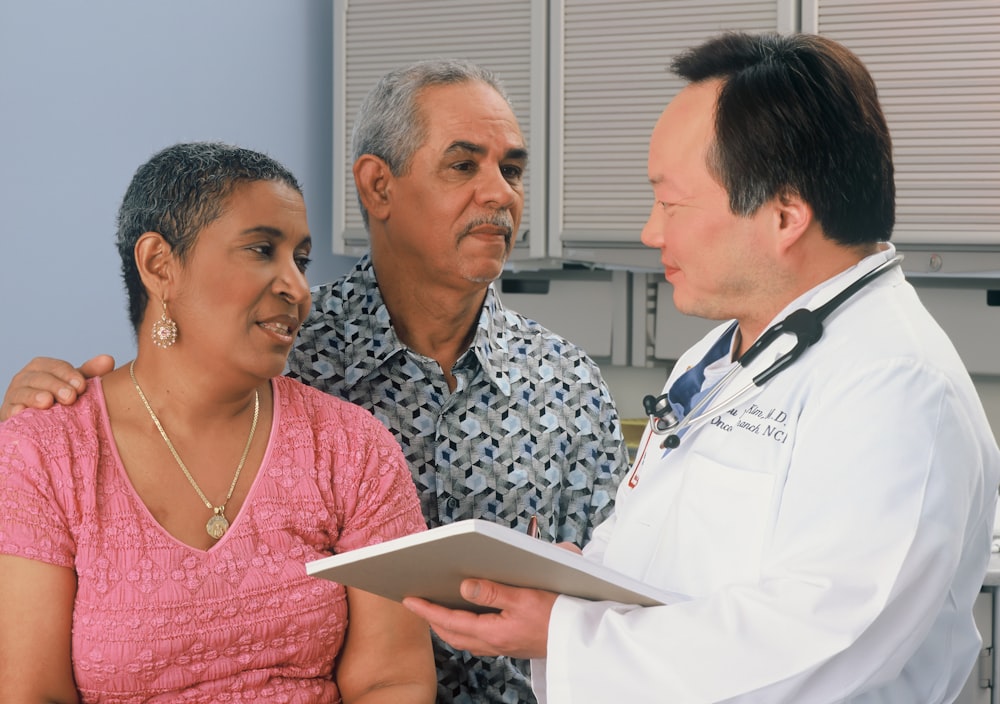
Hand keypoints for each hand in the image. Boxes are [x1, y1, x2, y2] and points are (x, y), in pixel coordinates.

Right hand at [0, 355, 114, 420]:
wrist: (35, 423)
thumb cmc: (58, 399)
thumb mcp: (73, 385)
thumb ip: (89, 373)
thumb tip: (108, 360)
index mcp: (42, 368)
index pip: (56, 367)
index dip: (69, 374)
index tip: (82, 386)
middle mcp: (25, 378)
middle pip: (39, 378)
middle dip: (55, 385)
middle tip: (70, 397)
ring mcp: (14, 396)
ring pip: (21, 392)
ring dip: (34, 396)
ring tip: (47, 402)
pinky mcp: (7, 413)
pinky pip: (9, 411)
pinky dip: (15, 411)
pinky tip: (22, 413)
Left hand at [403, 579, 555, 659]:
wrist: (579, 639)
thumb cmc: (557, 616)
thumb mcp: (525, 598)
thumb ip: (492, 592)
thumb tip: (463, 587)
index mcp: (493, 632)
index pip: (450, 621)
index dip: (427, 610)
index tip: (408, 600)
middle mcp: (494, 643)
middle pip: (452, 634)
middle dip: (432, 619)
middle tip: (416, 604)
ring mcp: (501, 646)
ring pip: (463, 638)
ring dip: (446, 625)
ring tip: (435, 610)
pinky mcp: (510, 644)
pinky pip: (477, 639)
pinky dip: (464, 628)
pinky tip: (467, 618)